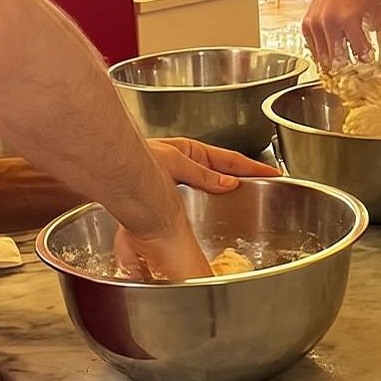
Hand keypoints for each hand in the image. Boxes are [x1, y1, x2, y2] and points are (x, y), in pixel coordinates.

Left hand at [114, 139, 278, 280]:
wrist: (106, 172)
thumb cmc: (132, 157)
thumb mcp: (174, 160)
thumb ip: (203, 174)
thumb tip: (229, 184)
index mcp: (190, 152)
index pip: (229, 161)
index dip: (253, 168)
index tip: (274, 175)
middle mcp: (183, 168)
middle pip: (220, 177)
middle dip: (240, 185)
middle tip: (263, 196)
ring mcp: (174, 185)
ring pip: (206, 194)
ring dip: (221, 203)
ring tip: (239, 215)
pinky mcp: (164, 203)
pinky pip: (189, 209)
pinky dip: (200, 218)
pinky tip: (204, 229)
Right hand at [302, 0, 380, 67]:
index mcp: (349, 18)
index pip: (360, 54)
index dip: (368, 62)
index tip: (372, 64)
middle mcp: (329, 21)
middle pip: (340, 61)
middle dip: (350, 68)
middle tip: (358, 68)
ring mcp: (315, 24)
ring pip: (325, 60)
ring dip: (337, 63)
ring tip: (347, 59)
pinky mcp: (306, 26)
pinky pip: (314, 52)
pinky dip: (324, 55)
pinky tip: (335, 49)